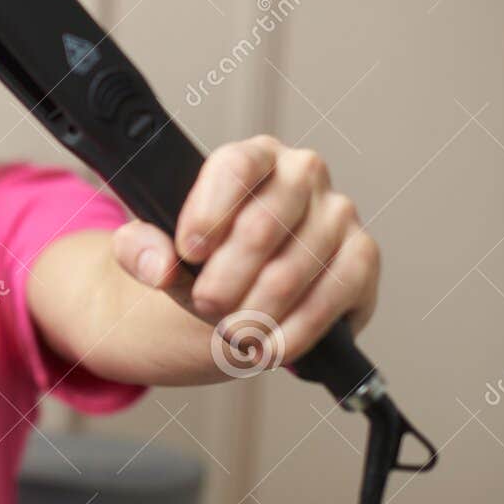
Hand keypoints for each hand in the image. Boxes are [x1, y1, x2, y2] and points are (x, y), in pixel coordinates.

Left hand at [110, 135, 379, 365]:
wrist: (245, 291)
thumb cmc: (205, 258)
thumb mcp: (161, 248)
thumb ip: (140, 248)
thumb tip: (158, 266)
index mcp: (252, 156)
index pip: (236, 168)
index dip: (209, 213)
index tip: (187, 253)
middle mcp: (303, 173)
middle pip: (262, 227)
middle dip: (224, 279)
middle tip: (205, 305)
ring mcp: (339, 214)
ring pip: (291, 271)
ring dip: (253, 313)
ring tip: (231, 331)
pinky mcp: (362, 257)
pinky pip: (331, 297)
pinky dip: (294, 332)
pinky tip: (268, 347)